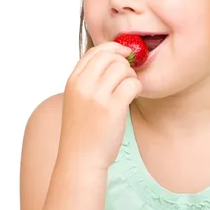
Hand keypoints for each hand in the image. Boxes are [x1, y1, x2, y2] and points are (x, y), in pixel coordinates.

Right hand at [58, 41, 142, 170]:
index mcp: (73, 81)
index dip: (114, 49)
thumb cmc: (83, 132)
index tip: (124, 55)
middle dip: (124, 64)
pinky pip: (132, 84)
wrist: (80, 160)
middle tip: (126, 79)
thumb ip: (89, 80)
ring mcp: (97, 96)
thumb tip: (114, 59)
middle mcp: (82, 85)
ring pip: (123, 68)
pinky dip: (136, 88)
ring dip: (131, 77)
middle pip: (111, 56)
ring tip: (127, 92)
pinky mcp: (112, 108)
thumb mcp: (77, 100)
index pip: (95, 51)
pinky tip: (131, 98)